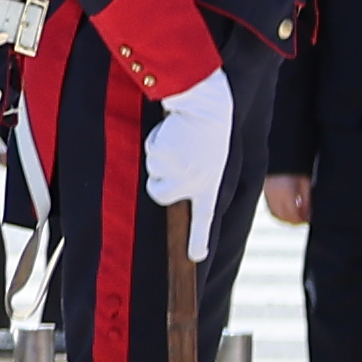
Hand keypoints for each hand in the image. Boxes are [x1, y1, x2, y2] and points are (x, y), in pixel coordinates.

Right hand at [143, 68, 235, 255]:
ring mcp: (179, 172)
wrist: (206, 105)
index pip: (204, 218)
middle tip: (178, 155)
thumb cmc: (208, 129)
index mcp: (211, 184)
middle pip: (160, 194)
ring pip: (154, 173)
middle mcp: (195, 183)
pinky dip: (157, 141)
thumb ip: (195, 178)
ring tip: (179, 140)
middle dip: (161, 178)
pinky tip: (173, 132)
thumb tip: (169, 194)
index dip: (198, 238)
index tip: (196, 256)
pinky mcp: (165, 158)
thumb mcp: (209, 159)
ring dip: (160, 157)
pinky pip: (151, 152)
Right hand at [264, 173, 312, 229]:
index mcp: (286, 193)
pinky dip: (280, 214)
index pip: (293, 215)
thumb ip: (307, 200)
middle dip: (296, 220)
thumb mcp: (306, 183)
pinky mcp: (265, 193)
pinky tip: (288, 211)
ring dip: (287, 218)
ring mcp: (268, 195)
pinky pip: (271, 210)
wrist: (282, 156)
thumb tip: (308, 216)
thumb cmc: (296, 168)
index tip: (310, 219)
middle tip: (305, 218)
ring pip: (277, 215)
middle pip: (285, 217)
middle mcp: (275, 196)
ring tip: (298, 214)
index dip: (302, 220)